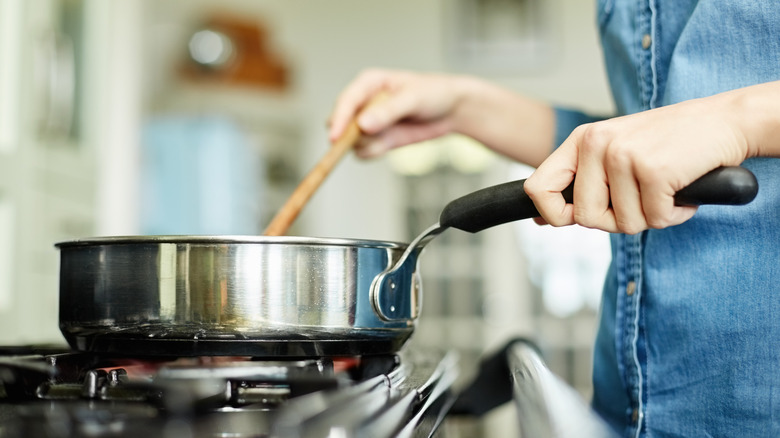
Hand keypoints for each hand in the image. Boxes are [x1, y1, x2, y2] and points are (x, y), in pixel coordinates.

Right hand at [328, 69, 465, 158]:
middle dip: (351, 135)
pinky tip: (391, 144)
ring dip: (367, 144)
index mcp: (368, 83)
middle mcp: (363, 103)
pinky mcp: (377, 139)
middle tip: (373, 137)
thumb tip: (363, 125)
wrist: (452, 110)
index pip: (346, 101)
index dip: (339, 119)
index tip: (335, 138)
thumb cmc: (434, 93)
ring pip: (352, 141)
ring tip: (392, 135)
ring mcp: (369, 123)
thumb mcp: (413, 98)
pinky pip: (364, 152)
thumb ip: (387, 112)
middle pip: (341, 124)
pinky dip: (374, 152)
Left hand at [523, 95, 751, 233]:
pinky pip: (655, 220)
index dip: (552, 215)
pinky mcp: (653, 170)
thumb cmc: (669, 143)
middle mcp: (597, 144)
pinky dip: (674, 214)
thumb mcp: (614, 153)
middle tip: (642, 198)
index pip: (538, 188)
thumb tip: (540, 219)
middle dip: (617, 220)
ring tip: (665, 187)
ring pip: (624, 223)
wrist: (725, 120)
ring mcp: (623, 155)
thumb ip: (579, 182)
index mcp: (582, 140)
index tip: (571, 219)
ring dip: (651, 216)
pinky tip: (682, 189)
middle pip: (585, 217)